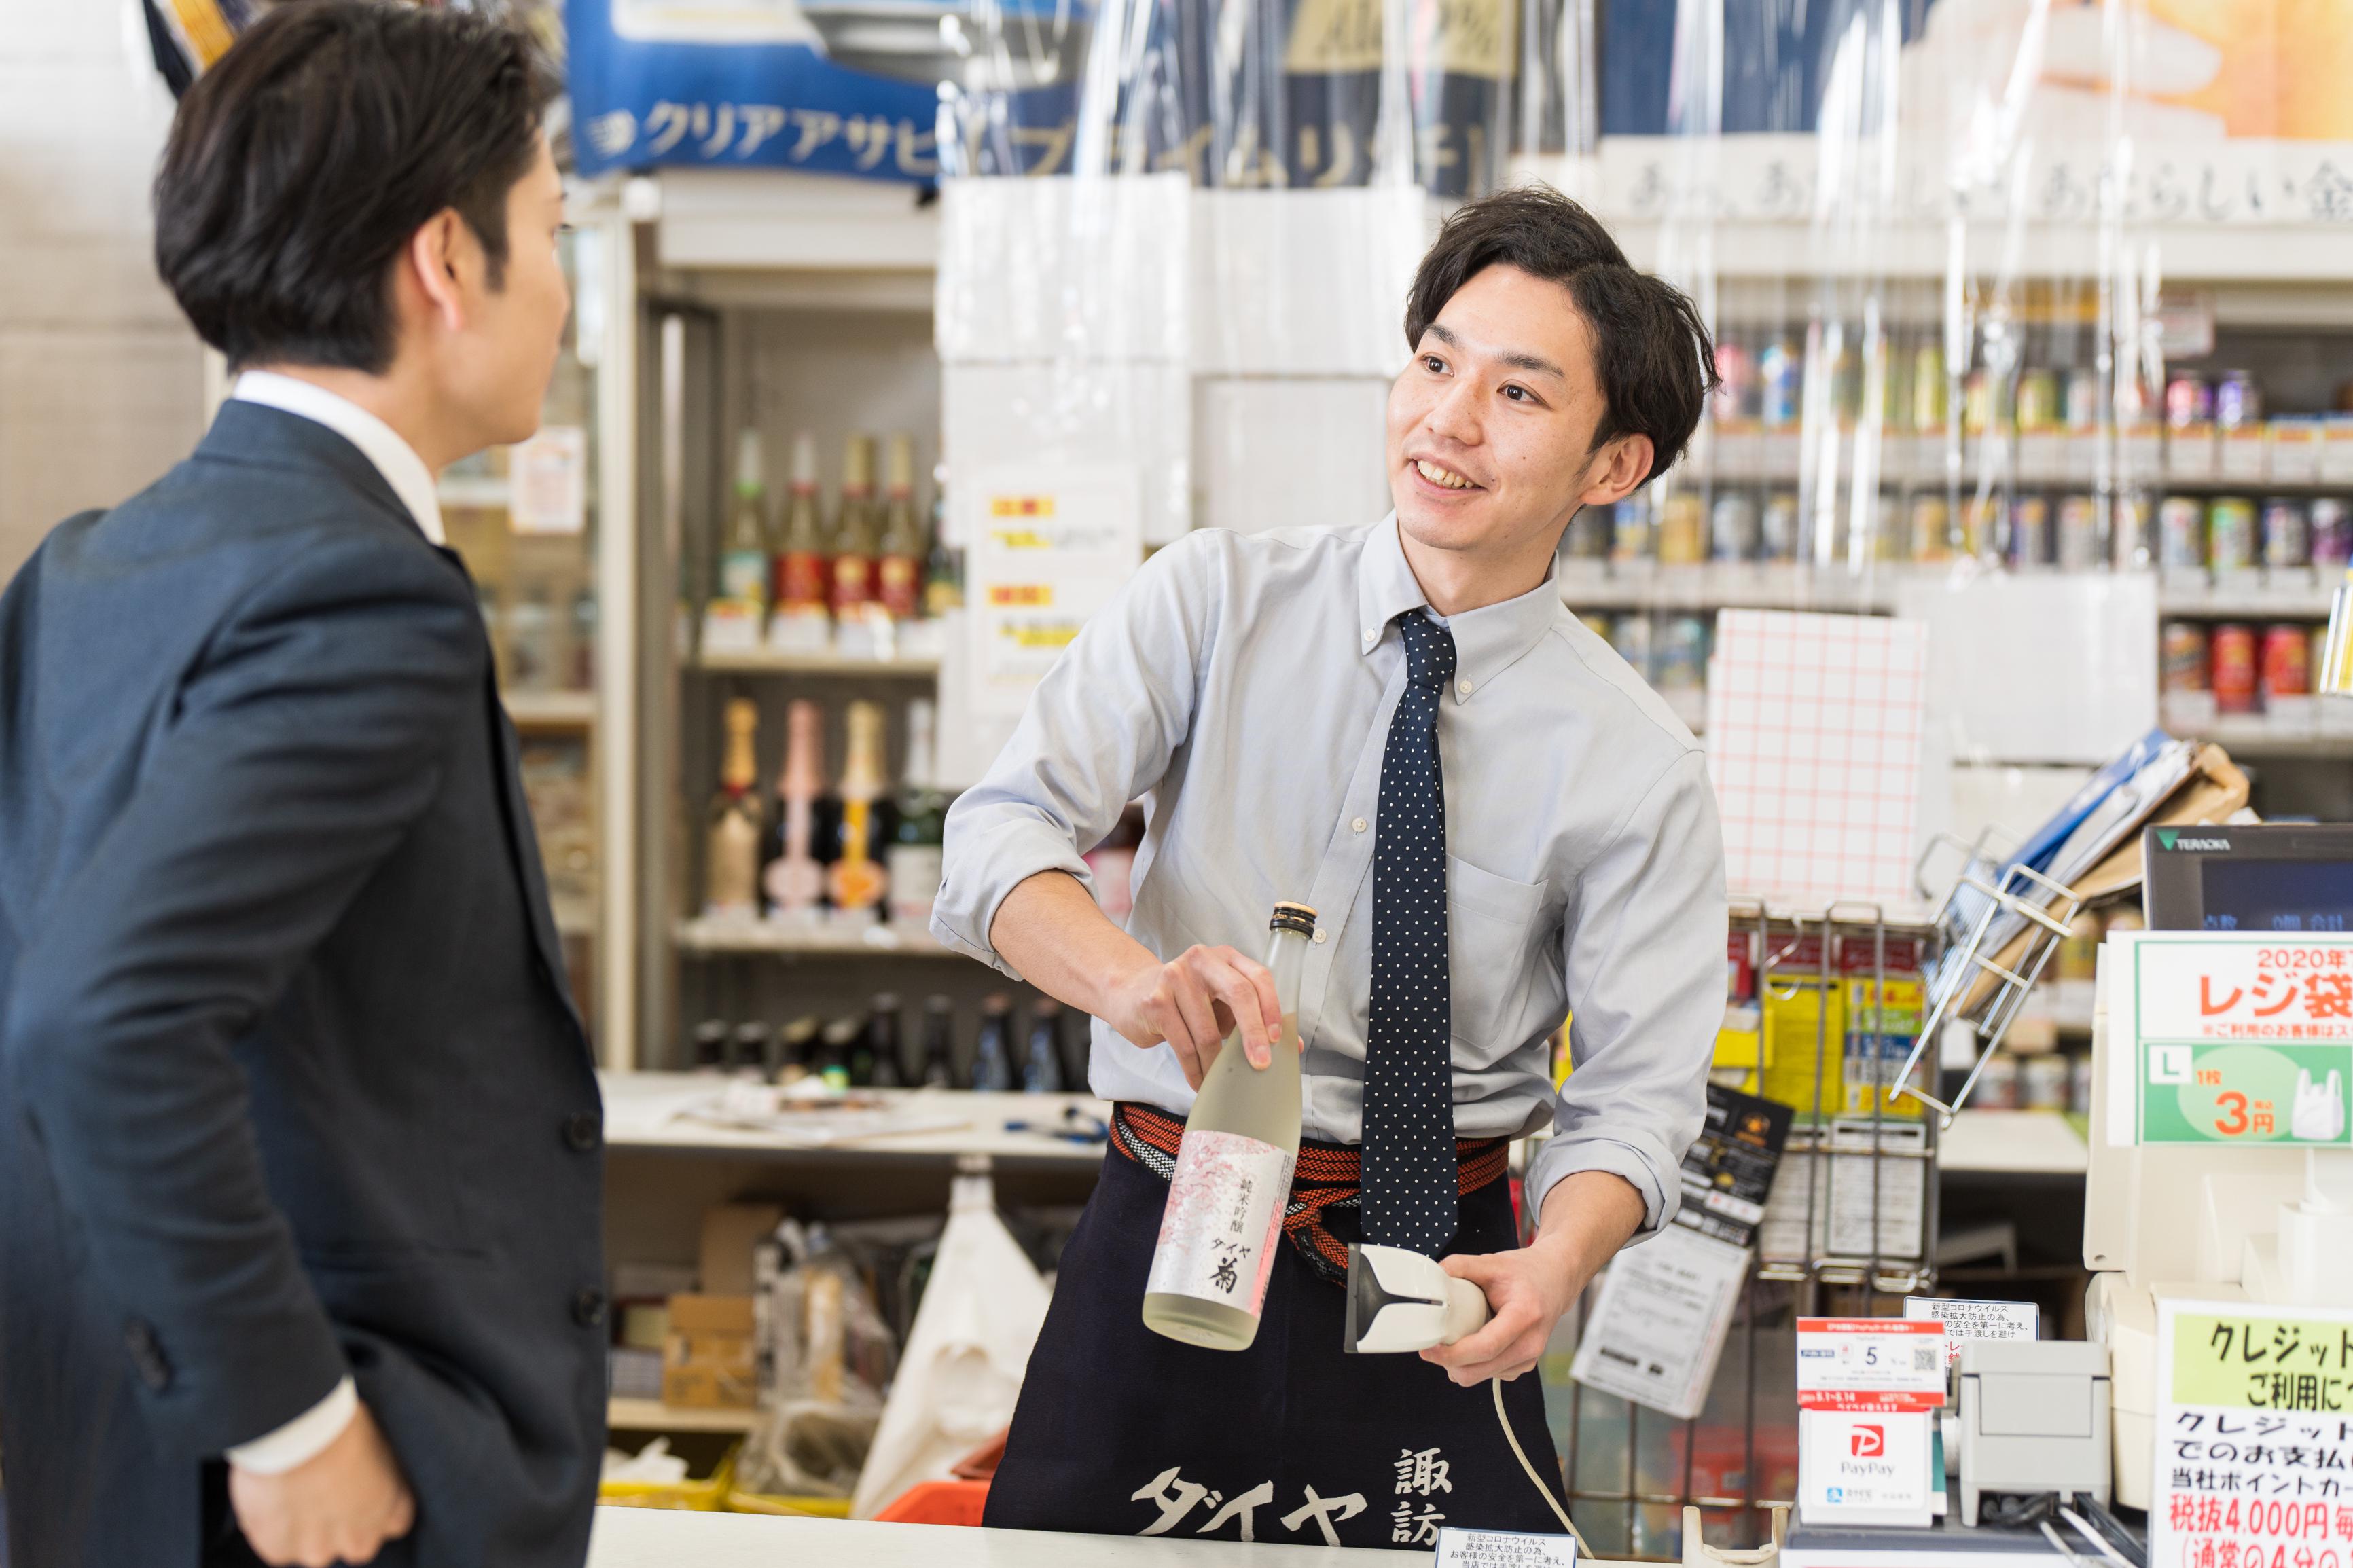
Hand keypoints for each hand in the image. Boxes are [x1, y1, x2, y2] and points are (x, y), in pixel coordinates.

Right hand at [229, 1401, 414, 1566]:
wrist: (292, 1431)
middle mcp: (358, 1537)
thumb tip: (362, 1472)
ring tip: (292, 1492)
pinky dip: (273, 1528)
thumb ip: (372, 1473)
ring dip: (306, 1530)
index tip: (362, 1490)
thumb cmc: (337, 1423)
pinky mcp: (281, 1551)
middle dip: (343, 1527)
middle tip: (322, 1493)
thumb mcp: (375, 1442)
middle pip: (357, 1543)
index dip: (377, 1506)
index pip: (395, 1522)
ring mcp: (319, 1549)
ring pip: (316, 1549)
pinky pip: (279, 1545)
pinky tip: (271, 1498)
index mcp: (389, 1507)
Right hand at [1101, 943, 1282, 1088]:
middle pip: (1239, 994)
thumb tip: (1292, 1045)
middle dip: (1253, 1035)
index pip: (1258, 977)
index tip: (1278, 1040)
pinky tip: (1199, 1081)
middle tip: (1260, 1065)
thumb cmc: (1186, 1001)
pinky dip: (1195, 1070)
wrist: (1131, 993)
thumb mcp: (1220, 1002)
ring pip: (1208, 1030)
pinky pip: (1184, 1045)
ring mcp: (1175, 977)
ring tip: (1221, 1082)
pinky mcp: (1156, 1002)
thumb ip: (1254, 1017)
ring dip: (1217, 1065)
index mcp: (1225, 957)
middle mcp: (1201, 960)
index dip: (1272, 1008)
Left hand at [1418, 1237, 1579, 1386]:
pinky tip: (1475, 1340)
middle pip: (1478, 1370)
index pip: (1485, 1347)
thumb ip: (1461, 1265)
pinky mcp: (1524, 1366)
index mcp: (1524, 1317)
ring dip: (1460, 1364)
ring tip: (1457, 1336)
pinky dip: (1474, 1364)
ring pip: (1480, 1376)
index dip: (1452, 1353)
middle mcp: (1530, 1344)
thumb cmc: (1524, 1273)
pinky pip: (1489, 1374)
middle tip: (1431, 1346)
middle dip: (1449, 1363)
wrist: (1554, 1281)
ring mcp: (1529, 1359)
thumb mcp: (1492, 1262)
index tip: (1428, 1349)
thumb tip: (1433, 1276)